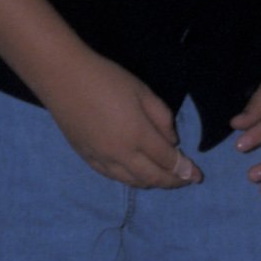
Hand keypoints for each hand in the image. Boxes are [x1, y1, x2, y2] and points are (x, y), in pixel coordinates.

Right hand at [44, 51, 200, 189]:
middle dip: (172, 181)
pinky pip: (112, 177)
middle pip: (152, 177)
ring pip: (132, 181)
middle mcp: (120, 154)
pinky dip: (129, 179)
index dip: (185, 170)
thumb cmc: (107, 78)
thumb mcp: (143, 91)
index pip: (167, 160)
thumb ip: (162, 118)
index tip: (197, 176)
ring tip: (163, 179)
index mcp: (138, 136)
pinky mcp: (86, 157)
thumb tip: (172, 142)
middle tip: (185, 180)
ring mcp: (101, 159)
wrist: (63, 78)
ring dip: (151, 183)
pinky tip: (134, 175)